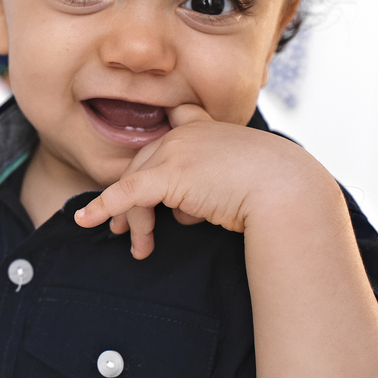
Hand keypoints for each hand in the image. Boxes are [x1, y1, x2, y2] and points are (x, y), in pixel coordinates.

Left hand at [74, 104, 326, 258]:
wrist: (290, 190)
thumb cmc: (278, 191)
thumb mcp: (241, 182)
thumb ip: (207, 187)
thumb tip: (180, 212)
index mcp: (208, 129)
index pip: (172, 132)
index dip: (157, 153)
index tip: (150, 172)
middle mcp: (188, 133)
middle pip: (145, 166)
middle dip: (132, 201)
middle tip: (123, 230)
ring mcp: (177, 149)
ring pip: (136, 184)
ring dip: (134, 220)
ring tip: (139, 247)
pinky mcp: (169, 174)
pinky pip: (127, 192)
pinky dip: (104, 206)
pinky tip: (87, 221)